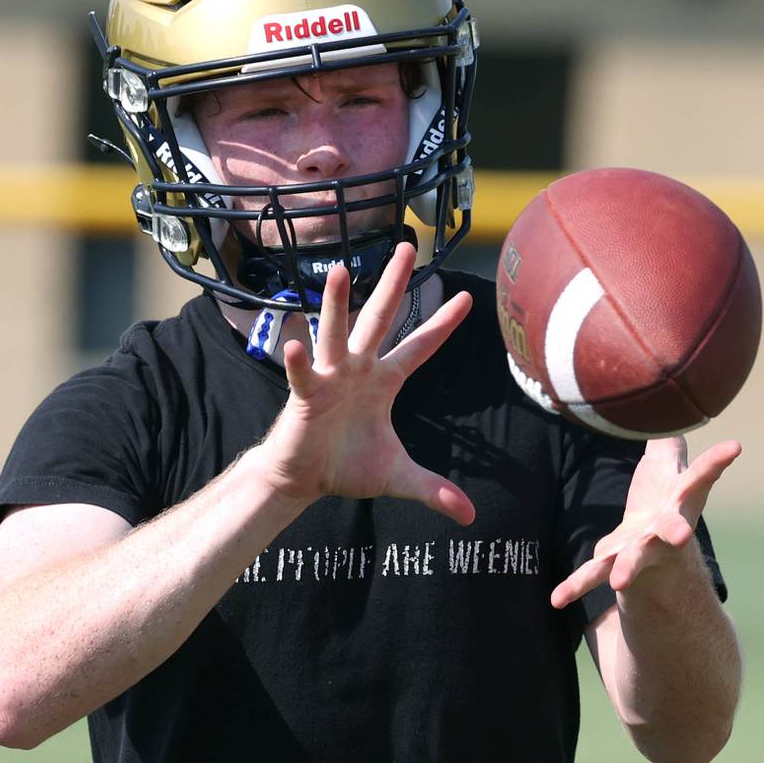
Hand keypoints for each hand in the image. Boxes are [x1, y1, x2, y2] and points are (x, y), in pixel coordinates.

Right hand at [258, 243, 475, 524]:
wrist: (305, 479)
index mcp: (385, 381)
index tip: (468, 298)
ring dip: (338, 304)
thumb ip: (434, 490)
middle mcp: (359, 369)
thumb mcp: (398, 478)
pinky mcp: (304, 397)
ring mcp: (330, 378)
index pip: (421, 347)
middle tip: (407, 247)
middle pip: (381, 319)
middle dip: (394, 284)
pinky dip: (298, 359)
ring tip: (341, 271)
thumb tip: (469, 515)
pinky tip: (294, 341)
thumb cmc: (348, 466)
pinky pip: (302, 374)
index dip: (443, 325)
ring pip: (337, 333)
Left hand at [550, 436, 739, 608]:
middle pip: (675, 529)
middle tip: (681, 534)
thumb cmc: (664, 500)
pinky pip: (592, 575)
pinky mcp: (615, 565)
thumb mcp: (667, 466)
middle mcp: (666, 529)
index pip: (701, 477)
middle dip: (677, 531)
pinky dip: (575, 586)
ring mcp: (643, 551)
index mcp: (680, 500)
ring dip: (629, 569)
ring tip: (619, 581)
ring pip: (636, 559)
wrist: (659, 554)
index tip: (734, 446)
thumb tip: (669, 398)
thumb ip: (666, 437)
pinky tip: (556, 599)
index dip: (718, 461)